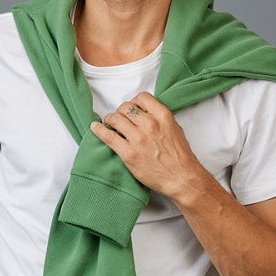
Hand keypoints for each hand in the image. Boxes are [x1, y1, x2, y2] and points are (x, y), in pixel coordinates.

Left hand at [90, 92, 204, 204]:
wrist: (181, 178)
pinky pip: (108, 136)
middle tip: (119, 118)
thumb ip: (160, 118)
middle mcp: (149, 124)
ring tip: (110, 123)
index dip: (134, 102)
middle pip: (125, 107)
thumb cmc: (179, 156)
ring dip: (110, 119)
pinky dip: (99, 130)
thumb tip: (146, 114)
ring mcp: (138, 139)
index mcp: (162, 116)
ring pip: (115, 119)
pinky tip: (95, 127)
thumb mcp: (175, 128)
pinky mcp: (128, 154)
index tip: (132, 109)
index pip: (141, 97)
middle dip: (121, 111)